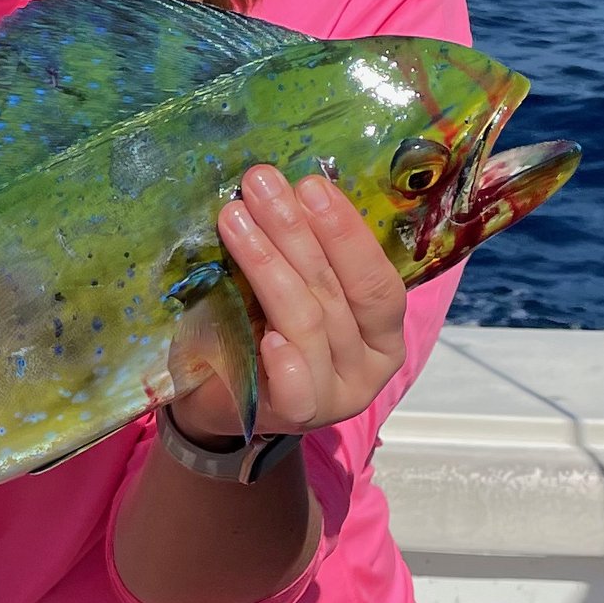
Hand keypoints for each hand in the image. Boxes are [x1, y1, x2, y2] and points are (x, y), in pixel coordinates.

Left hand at [175, 166, 407, 442]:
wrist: (221, 399)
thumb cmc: (263, 332)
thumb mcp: (292, 288)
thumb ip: (302, 253)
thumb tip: (284, 186)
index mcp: (382, 329)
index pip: (374, 278)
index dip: (344, 232)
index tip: (309, 185)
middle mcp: (369, 364)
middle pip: (336, 293)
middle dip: (295, 232)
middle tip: (260, 186)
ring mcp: (337, 394)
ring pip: (308, 324)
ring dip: (270, 266)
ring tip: (234, 220)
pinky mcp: (299, 417)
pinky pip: (299, 390)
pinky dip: (286, 363)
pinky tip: (269, 339)